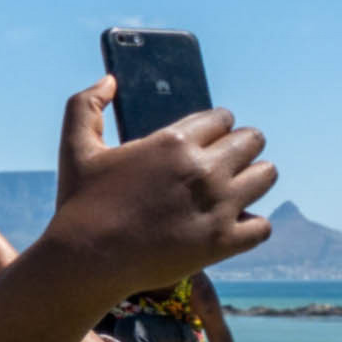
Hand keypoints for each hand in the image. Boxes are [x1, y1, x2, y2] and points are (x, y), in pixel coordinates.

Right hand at [44, 75, 276, 300]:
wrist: (85, 262)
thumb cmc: (79, 204)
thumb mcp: (75, 147)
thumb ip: (86, 105)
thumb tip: (109, 79)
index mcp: (173, 142)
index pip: (223, 118)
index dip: (216, 125)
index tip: (209, 137)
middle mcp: (203, 170)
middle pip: (253, 140)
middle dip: (241, 145)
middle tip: (226, 160)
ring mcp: (217, 207)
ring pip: (266, 176)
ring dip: (254, 178)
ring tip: (236, 188)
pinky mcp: (222, 243)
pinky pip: (262, 226)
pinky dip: (251, 224)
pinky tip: (232, 224)